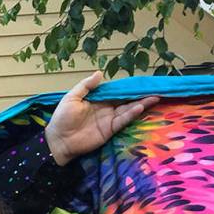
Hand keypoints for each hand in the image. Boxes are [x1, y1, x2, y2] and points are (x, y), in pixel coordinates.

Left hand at [44, 71, 158, 165]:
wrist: (59, 140)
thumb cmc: (62, 118)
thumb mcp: (71, 98)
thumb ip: (86, 86)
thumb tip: (100, 73)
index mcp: (97, 99)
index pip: (115, 91)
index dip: (127, 87)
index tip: (140, 81)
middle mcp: (106, 108)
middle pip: (125, 99)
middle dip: (139, 94)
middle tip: (155, 88)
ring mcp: (109, 119)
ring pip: (128, 109)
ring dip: (141, 103)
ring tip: (155, 96)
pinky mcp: (109, 130)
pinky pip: (122, 120)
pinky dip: (132, 114)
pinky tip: (141, 107)